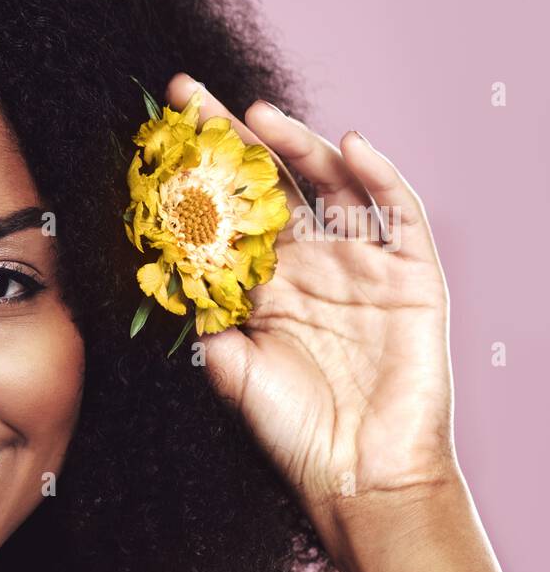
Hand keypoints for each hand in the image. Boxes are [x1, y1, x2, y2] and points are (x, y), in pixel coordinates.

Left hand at [164, 74, 456, 533]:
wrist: (359, 474)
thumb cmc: (293, 429)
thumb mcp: (229, 369)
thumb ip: (201, 319)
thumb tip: (162, 274)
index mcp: (266, 283)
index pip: (228, 212)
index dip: (198, 174)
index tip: (160, 135)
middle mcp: (311, 263)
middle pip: (272, 183)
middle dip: (233, 139)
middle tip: (192, 97)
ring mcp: (362, 264)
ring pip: (331, 185)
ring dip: (298, 146)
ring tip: (259, 116)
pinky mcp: (410, 276)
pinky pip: (398, 214)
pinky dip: (377, 177)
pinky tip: (350, 147)